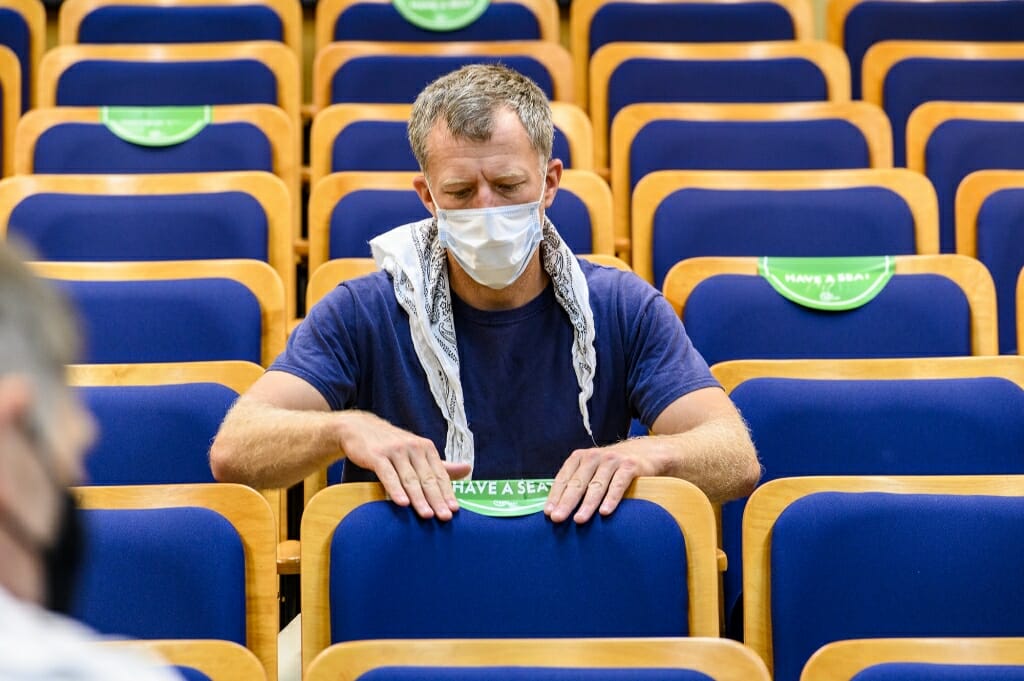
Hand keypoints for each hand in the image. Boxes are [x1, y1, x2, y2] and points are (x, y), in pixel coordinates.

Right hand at [336, 411, 470, 519]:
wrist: (359, 428)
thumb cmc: (392, 445)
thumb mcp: (417, 451)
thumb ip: (441, 464)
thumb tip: (467, 469)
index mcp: (426, 447)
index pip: (440, 474)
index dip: (447, 492)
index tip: (454, 510)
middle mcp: (413, 447)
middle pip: (427, 478)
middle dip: (437, 499)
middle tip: (445, 517)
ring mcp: (394, 451)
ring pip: (409, 479)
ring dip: (419, 498)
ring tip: (427, 515)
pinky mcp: (376, 455)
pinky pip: (388, 475)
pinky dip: (395, 490)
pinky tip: (402, 503)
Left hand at [544, 442, 645, 523]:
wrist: (645, 452)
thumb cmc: (612, 467)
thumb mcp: (592, 469)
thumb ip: (578, 482)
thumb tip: (557, 508)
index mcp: (580, 457)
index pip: (564, 478)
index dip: (555, 496)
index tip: (548, 513)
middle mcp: (594, 457)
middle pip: (578, 483)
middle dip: (566, 502)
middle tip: (557, 518)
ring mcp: (612, 460)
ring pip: (596, 485)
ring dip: (587, 504)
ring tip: (579, 520)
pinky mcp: (629, 466)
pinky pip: (618, 485)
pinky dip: (611, 499)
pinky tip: (605, 512)